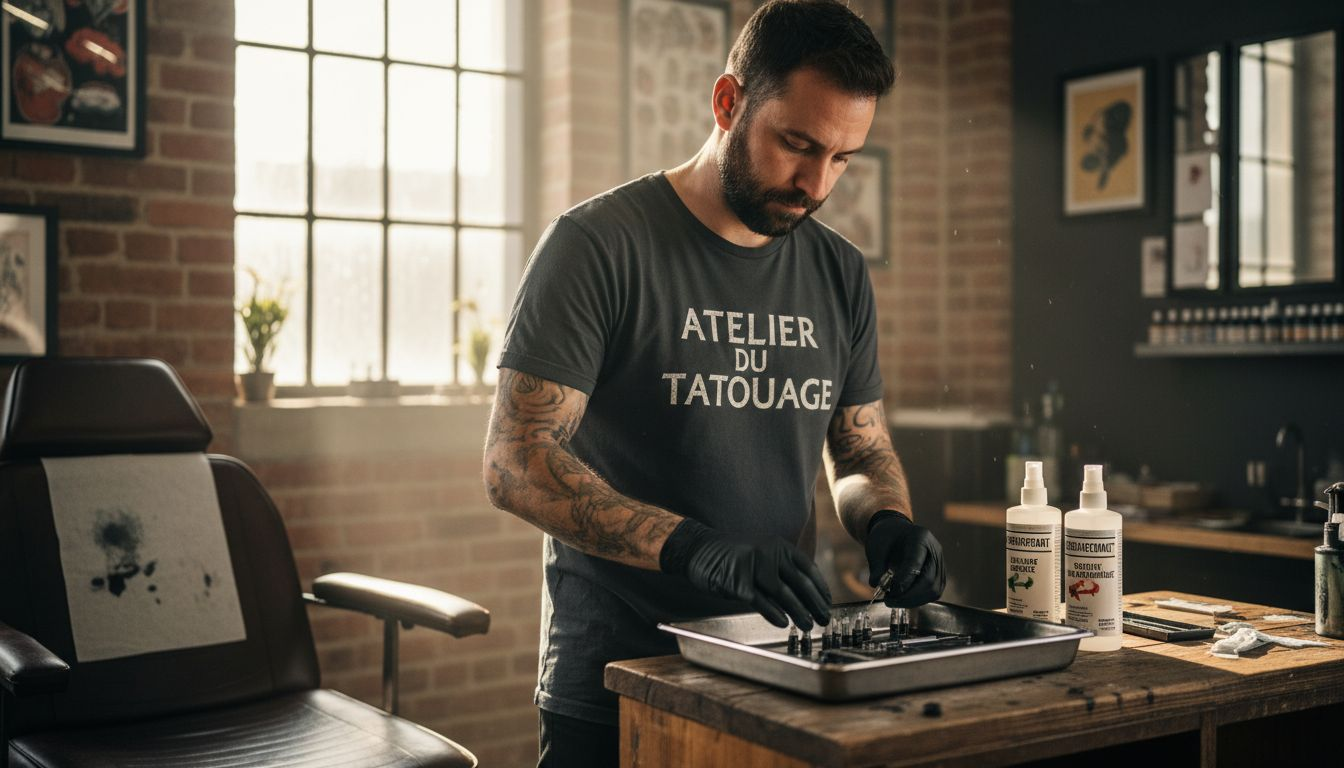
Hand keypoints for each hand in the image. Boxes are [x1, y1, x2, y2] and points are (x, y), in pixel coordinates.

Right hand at [660, 518, 831, 629]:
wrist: (699, 550)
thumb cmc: (733, 558)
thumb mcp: (763, 555)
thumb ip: (782, 570)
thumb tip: (806, 595)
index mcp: (779, 546)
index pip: (808, 569)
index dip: (821, 589)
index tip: (827, 604)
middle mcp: (770, 553)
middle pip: (800, 583)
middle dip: (815, 604)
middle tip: (824, 619)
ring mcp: (754, 566)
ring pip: (784, 593)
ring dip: (799, 612)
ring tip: (808, 625)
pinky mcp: (738, 582)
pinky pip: (761, 601)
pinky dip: (774, 613)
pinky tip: (784, 623)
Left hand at [865, 511, 944, 607]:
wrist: (896, 532)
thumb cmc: (886, 537)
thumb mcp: (876, 547)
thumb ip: (876, 566)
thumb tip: (876, 584)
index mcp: (920, 536)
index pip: (915, 562)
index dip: (903, 580)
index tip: (888, 591)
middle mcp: (935, 550)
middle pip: (929, 580)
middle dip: (908, 596)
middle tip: (888, 601)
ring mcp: (940, 563)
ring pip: (933, 590)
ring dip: (913, 601)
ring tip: (894, 601)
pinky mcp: (939, 574)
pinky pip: (933, 592)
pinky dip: (917, 600)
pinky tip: (902, 600)